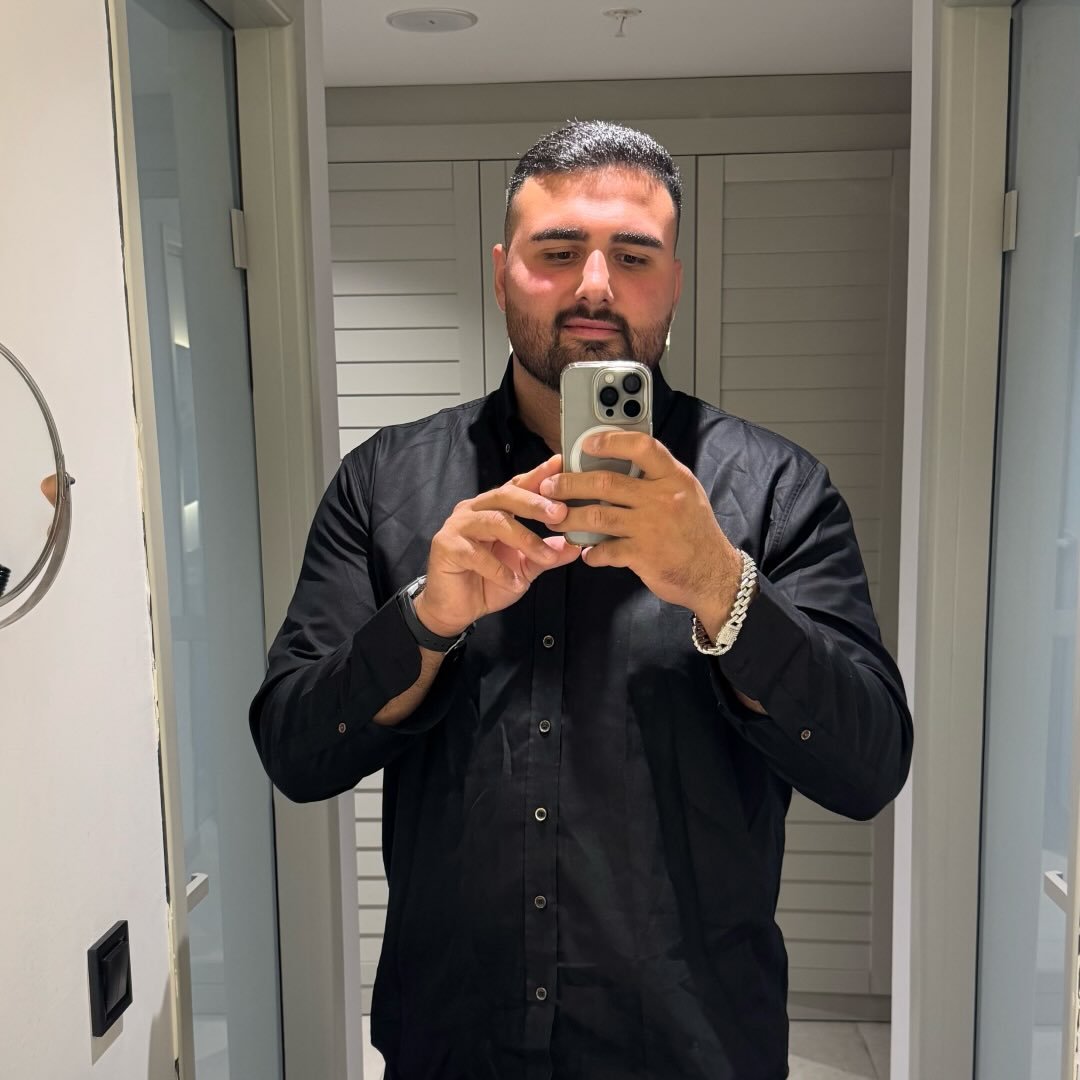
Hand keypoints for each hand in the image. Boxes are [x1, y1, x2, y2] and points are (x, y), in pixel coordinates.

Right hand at [415, 455, 581, 636]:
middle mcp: (474, 509)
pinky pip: (476, 554)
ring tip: (545, 557)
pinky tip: (515, 582)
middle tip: (560, 512)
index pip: (517, 486)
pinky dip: (499, 569)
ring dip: (524, 539)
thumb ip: (547, 554)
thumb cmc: (489, 582)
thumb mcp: (525, 567)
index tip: (561, 464)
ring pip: (494, 522)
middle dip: (535, 503)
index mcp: (493, 508)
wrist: (457, 609)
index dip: (538, 474)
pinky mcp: (446, 547)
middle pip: (505, 496)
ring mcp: (458, 526)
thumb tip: (576, 546)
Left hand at [541, 432, 742, 622]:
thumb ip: (656, 480)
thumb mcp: (685, 495)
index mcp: (674, 478)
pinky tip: (587, 553)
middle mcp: (662, 499)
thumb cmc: (696, 532)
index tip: (586, 443)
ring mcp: (651, 527)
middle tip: (551, 487)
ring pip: (597, 516)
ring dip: (570, 518)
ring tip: (555, 521)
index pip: (641, 447)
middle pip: (606, 482)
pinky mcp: (643, 555)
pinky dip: (591, 553)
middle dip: (570, 483)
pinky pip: (605, 551)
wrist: (715, 574)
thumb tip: (616, 467)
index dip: (610, 441)